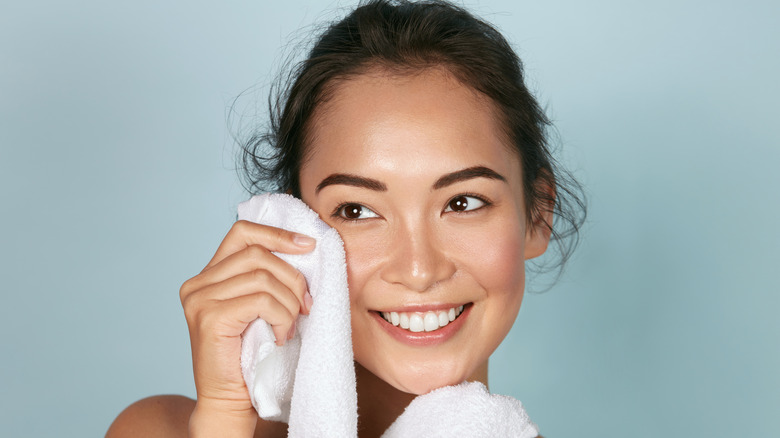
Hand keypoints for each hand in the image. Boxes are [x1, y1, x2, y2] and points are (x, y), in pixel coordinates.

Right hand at [180, 220, 314, 434]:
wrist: (231, 401)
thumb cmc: (252, 355)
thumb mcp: (259, 307)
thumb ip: (267, 277)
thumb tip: (305, 247)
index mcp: (208, 276)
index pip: (242, 232)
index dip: (277, 234)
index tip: (308, 244)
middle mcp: (197, 283)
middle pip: (258, 253)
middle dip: (292, 277)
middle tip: (307, 304)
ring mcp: (200, 299)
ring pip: (263, 277)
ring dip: (290, 303)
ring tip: (291, 326)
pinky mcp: (210, 317)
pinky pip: (262, 301)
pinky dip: (282, 317)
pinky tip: (281, 336)